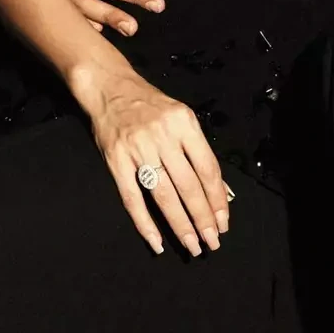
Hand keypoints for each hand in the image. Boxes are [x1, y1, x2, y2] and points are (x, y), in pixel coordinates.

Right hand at [75, 62, 229, 257]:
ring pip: (164, 195)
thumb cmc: (151, 105)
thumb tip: (218, 190)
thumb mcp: (181, 117)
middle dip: (202, 218)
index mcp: (185, 124)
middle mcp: (163, 136)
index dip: (217, 199)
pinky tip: (157, 241)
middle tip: (211, 242)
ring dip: (180, 224)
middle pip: (188, 185)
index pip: (207, 168)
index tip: (223, 222)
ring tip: (192, 245)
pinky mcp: (116, 161)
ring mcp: (138, 149)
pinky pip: (133, 198)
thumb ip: (197, 150)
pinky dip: (145, 223)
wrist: (110, 88)